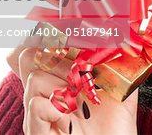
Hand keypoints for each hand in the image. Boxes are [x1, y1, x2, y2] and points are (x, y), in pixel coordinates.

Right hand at [7, 44, 137, 134]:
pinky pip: (36, 104)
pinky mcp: (36, 129)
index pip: (40, 46)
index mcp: (60, 78)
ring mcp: (38, 111)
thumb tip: (122, 34)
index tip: (64, 27)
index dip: (47, 33)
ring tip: (80, 99)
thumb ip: (118, 61)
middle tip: (82, 72)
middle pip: (29, 55)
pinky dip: (57, 108)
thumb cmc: (114, 126)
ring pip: (34, 77)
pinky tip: (71, 118)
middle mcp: (45, 92)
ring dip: (63, 85)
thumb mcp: (121, 87)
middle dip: (60, 57)